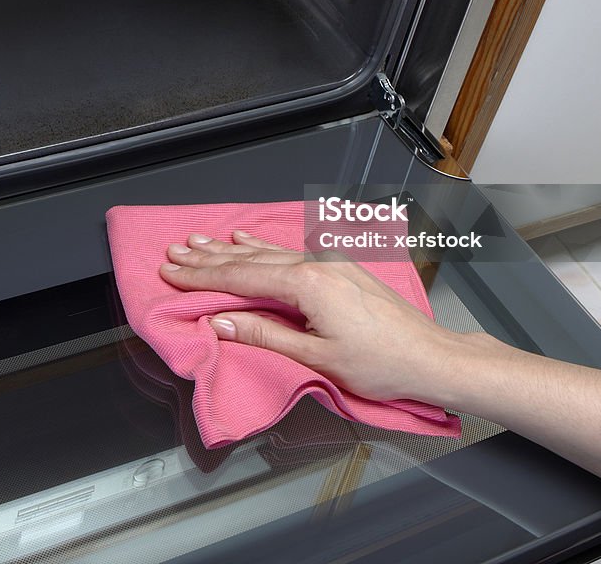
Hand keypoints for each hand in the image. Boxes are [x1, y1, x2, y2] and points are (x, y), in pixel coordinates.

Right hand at [160, 230, 468, 402]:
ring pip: (267, 253)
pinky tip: (247, 237)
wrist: (429, 356)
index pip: (241, 278)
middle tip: (174, 253)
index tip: (171, 271)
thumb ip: (266, 335)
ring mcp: (328, 264)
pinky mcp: (338, 269)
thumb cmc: (379, 363)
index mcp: (307, 284)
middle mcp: (316, 265)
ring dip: (229, 248)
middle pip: (250, 260)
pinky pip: (289, 252)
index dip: (203, 277)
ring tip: (198, 241)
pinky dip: (262, 245)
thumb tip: (221, 323)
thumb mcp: (317, 357)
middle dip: (208, 258)